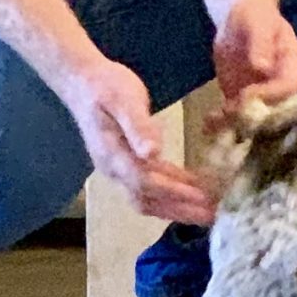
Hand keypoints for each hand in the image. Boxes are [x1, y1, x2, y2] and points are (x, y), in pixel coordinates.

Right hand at [62, 57, 220, 224]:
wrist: (82, 80)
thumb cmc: (105, 86)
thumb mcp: (124, 100)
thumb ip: (138, 127)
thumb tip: (152, 153)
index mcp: (112, 155)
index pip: (145, 183)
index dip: (174, 193)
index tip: (203, 199)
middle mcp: (113, 169)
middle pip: (147, 200)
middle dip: (180, 210)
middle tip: (214, 216)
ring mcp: (118, 169)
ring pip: (149, 198)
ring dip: (178, 206)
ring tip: (209, 210)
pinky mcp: (126, 163)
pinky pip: (150, 185)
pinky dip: (172, 191)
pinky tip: (193, 190)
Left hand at [210, 0, 296, 119]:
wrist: (239, 19)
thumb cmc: (254, 16)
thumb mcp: (257, 25)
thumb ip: (261, 45)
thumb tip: (262, 67)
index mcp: (292, 66)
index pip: (288, 87)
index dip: (271, 95)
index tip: (248, 94)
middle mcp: (281, 86)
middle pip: (274, 108)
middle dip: (252, 117)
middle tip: (228, 116)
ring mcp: (262, 94)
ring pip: (254, 115)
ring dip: (234, 123)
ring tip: (214, 125)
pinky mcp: (242, 99)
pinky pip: (236, 114)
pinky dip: (222, 122)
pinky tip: (208, 126)